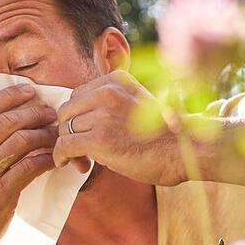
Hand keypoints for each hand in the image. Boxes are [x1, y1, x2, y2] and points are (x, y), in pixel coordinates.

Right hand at [0, 84, 57, 244]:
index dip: (10, 95)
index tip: (29, 90)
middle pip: (7, 120)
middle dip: (34, 112)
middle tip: (50, 113)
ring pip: (21, 140)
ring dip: (44, 133)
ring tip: (56, 133)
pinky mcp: (0, 193)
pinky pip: (30, 166)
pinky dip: (46, 158)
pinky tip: (55, 158)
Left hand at [54, 70, 183, 185]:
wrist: (183, 152)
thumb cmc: (162, 135)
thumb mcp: (136, 103)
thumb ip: (109, 104)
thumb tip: (78, 119)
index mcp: (115, 80)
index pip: (77, 96)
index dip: (76, 118)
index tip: (84, 135)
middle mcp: (106, 92)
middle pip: (66, 111)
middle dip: (69, 132)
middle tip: (80, 152)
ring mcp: (102, 115)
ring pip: (64, 129)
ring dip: (68, 148)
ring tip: (82, 161)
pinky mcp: (99, 139)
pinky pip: (64, 145)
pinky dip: (61, 156)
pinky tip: (67, 164)